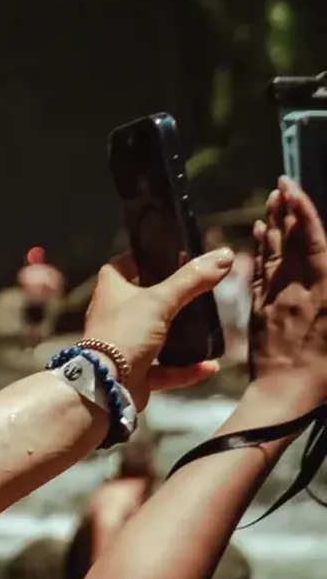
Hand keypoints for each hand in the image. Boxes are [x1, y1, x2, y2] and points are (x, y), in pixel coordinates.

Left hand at [78, 246, 232, 399]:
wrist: (106, 385)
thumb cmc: (125, 333)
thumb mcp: (160, 301)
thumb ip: (192, 280)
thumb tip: (224, 255)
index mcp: (111, 292)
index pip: (120, 267)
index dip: (137, 259)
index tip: (161, 257)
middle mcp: (114, 317)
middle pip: (141, 302)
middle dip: (166, 299)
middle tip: (194, 293)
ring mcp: (123, 347)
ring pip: (154, 337)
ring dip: (179, 337)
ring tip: (205, 330)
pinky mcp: (134, 374)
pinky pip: (164, 371)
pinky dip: (186, 369)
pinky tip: (209, 366)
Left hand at [251, 178, 326, 400]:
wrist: (287, 394)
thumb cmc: (324, 368)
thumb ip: (326, 285)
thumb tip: (323, 262)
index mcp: (321, 289)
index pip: (309, 240)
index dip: (301, 211)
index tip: (291, 187)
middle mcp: (296, 288)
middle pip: (291, 241)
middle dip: (286, 210)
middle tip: (281, 184)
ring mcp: (276, 298)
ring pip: (274, 253)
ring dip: (274, 224)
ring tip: (272, 200)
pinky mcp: (262, 311)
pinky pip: (259, 275)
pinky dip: (260, 252)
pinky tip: (259, 236)